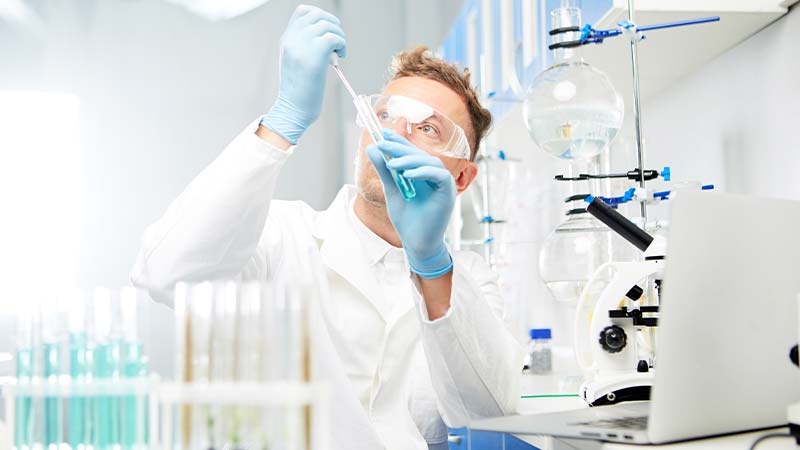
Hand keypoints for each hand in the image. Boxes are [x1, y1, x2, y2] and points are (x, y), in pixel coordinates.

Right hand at [261, 5, 345, 144]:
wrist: (293, 109)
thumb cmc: (298, 91)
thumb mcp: (295, 62)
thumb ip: (304, 46)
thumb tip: (325, 35)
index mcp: (287, 39)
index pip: (303, 11)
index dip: (320, 15)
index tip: (328, 29)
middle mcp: (293, 39)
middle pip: (318, 15)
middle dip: (333, 24)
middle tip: (337, 42)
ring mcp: (302, 46)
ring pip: (328, 25)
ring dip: (339, 36)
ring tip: (339, 51)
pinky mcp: (315, 55)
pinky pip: (334, 38)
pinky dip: (342, 44)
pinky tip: (340, 55)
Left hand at [366, 130, 455, 277]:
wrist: (416, 243)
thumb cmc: (407, 220)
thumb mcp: (391, 190)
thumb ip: (384, 170)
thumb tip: (372, 149)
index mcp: (422, 174)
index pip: (411, 153)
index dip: (398, 142)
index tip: (382, 133)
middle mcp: (433, 176)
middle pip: (419, 155)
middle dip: (400, 148)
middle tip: (382, 143)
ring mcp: (442, 183)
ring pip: (429, 162)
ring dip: (409, 160)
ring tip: (391, 164)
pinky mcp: (448, 192)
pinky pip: (439, 175)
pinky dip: (423, 172)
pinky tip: (407, 174)